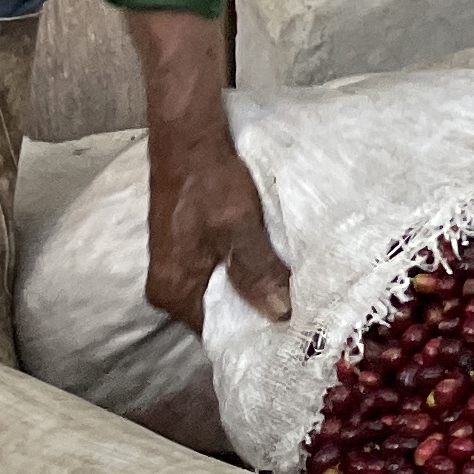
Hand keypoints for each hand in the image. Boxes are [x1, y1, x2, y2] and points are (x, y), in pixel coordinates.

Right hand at [128, 5, 290, 328]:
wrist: (189, 135)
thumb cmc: (210, 179)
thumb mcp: (237, 225)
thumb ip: (256, 270)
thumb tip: (279, 314)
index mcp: (173, 290)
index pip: (218, 334)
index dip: (255, 337)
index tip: (293, 338)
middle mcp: (170, 285)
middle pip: (222, 315)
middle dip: (258, 316)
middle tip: (304, 318)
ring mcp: (179, 265)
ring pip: (224, 292)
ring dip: (256, 292)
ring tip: (297, 298)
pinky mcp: (191, 246)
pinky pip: (222, 271)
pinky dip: (248, 272)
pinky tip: (277, 270)